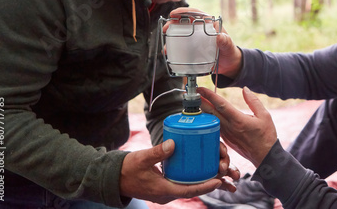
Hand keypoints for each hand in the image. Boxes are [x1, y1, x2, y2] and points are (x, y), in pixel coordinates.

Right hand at [119, 139, 236, 202]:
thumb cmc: (127, 169)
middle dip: (208, 182)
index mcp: (164, 190)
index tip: (218, 181)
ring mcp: (166, 191)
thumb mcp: (141, 158)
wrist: (114, 177)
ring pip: (188, 187)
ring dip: (202, 181)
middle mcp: (167, 194)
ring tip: (215, 171)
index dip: (205, 187)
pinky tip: (199, 169)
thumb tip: (173, 143)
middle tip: (221, 172)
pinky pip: (182, 184)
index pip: (189, 191)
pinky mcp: (165, 186)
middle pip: (193, 190)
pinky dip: (192, 178)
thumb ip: (157, 152)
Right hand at [168, 7, 242, 78]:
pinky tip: (170, 54)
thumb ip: (225, 42)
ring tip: (166, 46)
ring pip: (181, 34)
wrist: (230, 65)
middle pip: (184, 22)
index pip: (195, 13)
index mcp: (209, 24)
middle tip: (166, 28)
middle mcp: (200, 30)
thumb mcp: (229, 47)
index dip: (184, 11)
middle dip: (173, 23)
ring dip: (171, 38)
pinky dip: (174, 50)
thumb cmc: (230, 52)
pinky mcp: (193, 49)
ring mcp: (196, 39)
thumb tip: (220, 36)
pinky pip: (182, 47)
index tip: (174, 14)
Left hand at [198, 87, 277, 166]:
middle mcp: (230, 127)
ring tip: (197, 102)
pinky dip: (209, 120)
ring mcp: (227, 135)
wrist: (265, 157)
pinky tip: (206, 115)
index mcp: (239, 120)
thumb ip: (253, 101)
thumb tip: (245, 89)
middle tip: (194, 93)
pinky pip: (215, 127)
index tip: (202, 89)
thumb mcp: (265, 116)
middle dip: (201, 101)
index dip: (210, 95)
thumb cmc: (266, 136)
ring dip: (204, 111)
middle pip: (212, 112)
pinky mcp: (226, 140)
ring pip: (211, 120)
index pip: (221, 105)